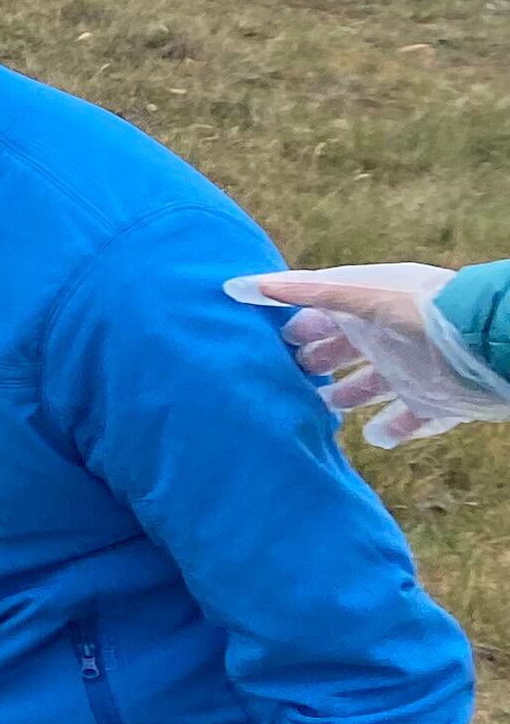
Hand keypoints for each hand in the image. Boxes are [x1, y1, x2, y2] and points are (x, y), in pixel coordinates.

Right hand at [227, 265, 507, 444]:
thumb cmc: (420, 311)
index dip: (299, 327)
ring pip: (370, 387)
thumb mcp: (357, 295)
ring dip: (347, 397)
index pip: (324, 315)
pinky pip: (408, 421)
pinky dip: (391, 430)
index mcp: (368, 308)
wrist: (487, 345)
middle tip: (289, 377)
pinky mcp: (433, 402)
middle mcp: (387, 339)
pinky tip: (374, 437)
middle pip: (344, 352)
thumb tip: (238, 286)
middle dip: (318, 362)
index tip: (272, 342)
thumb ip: (304, 292)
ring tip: (324, 408)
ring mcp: (410, 372)